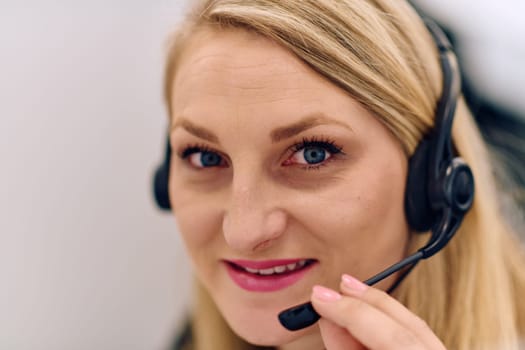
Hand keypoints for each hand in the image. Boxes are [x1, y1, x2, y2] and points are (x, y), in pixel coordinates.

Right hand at [310, 274, 445, 349]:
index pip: (393, 336)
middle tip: (328, 291)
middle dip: (365, 302)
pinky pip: (415, 333)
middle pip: (408, 322)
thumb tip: (329, 320)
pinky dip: (386, 322)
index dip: (351, 313)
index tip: (320, 299)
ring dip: (374, 307)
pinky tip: (364, 315)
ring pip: (414, 323)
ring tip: (344, 295)